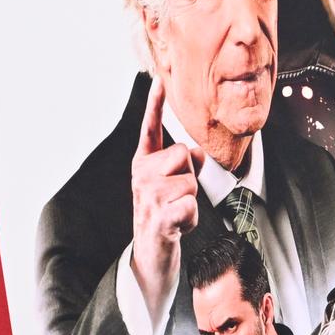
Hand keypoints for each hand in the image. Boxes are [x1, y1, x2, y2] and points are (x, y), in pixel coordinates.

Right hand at [129, 76, 200, 317]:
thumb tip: (195, 150)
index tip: (158, 80)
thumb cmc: (167, 217)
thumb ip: (185, 164)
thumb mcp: (175, 186)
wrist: (152, 255)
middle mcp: (140, 175)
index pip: (150, 129)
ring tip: (177, 214)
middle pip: (183, 154)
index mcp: (143, 163)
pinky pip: (191, 205)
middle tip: (178, 198)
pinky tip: (178, 227)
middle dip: (190, 175)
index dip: (155, 104)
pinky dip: (192, 219)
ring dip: (192, 201)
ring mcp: (147, 196)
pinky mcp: (158, 217)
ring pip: (190, 181)